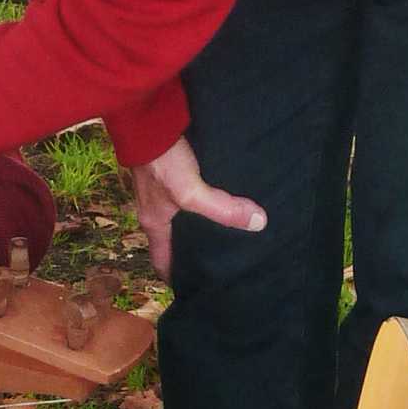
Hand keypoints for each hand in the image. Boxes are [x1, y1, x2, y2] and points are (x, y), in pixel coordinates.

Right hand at [130, 136, 265, 277]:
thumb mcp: (191, 191)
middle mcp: (155, 209)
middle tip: (225, 262)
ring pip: (185, 216)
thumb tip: (259, 223)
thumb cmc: (161, 162)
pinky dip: (207, 198)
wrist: (148, 117)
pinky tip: (227, 197)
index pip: (162, 261)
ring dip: (203, 223)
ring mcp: (162, 188)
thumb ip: (222, 209)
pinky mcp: (172, 169)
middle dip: (196, 251)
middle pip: (175, 239)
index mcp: (154, 222)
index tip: (198, 291)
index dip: (177, 278)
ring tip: (232, 231)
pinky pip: (191, 193)